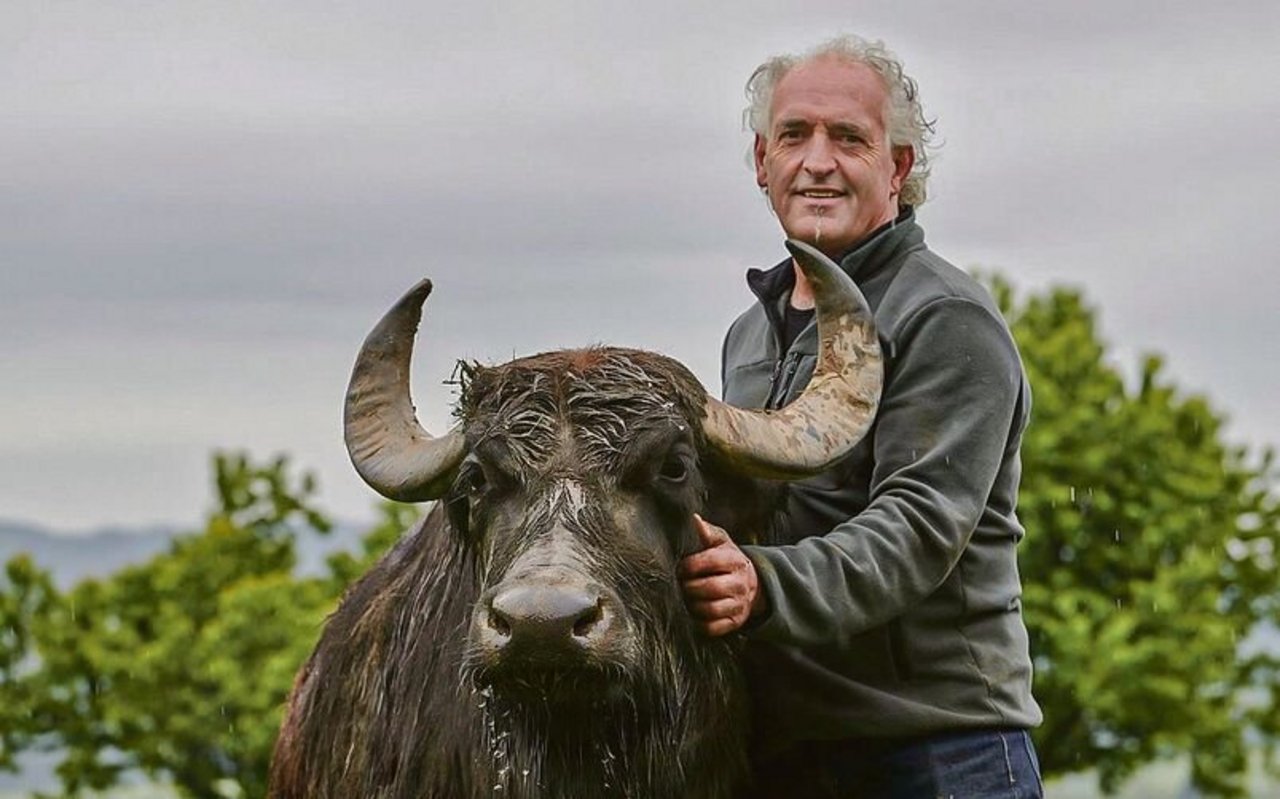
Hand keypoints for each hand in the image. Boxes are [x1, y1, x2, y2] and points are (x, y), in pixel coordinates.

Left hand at [679, 514, 767, 635]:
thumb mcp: (722, 544)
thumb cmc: (728, 561)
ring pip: (710, 609)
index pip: (710, 562)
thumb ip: (708, 533)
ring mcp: (738, 604)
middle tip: (680, 584)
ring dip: (692, 605)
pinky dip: (699, 623)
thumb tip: (695, 519)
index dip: (689, 566)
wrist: (752, 584)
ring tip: (687, 598)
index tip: (681, 568)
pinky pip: (713, 628)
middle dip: (689, 587)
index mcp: (735, 560)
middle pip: (709, 588)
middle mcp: (740, 583)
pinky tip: (694, 613)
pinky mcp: (734, 622)